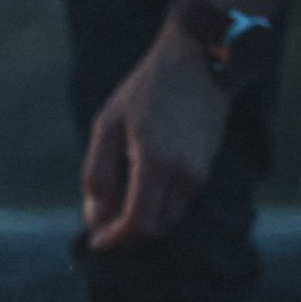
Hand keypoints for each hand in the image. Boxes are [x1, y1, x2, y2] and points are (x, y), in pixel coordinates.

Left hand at [81, 26, 233, 250]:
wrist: (199, 59)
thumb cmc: (146, 89)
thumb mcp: (108, 125)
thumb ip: (97, 173)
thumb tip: (95, 217)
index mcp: (154, 161)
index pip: (138, 223)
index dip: (114, 240)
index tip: (96, 242)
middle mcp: (183, 172)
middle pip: (154, 228)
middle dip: (125, 235)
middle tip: (101, 225)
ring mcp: (199, 171)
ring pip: (168, 219)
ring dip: (142, 220)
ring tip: (116, 203)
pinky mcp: (206, 168)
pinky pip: (178, 202)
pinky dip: (156, 205)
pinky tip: (137, 187)